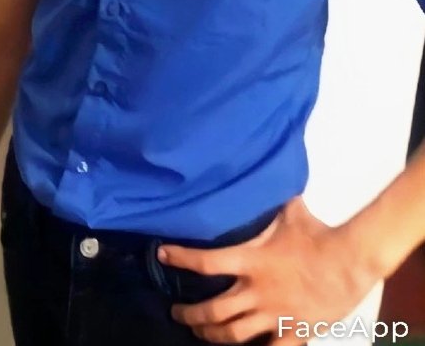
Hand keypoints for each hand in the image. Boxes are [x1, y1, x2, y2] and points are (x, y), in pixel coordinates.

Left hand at [158, 197, 376, 343]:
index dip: (181, 258)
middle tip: (176, 313)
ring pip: (232, 335)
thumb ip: (273, 205)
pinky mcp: (292, 332)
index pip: (206, 262)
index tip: (162, 254)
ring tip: (200, 333)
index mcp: (252, 261)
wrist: (349, 262)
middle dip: (189, 315)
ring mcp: (273, 315)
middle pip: (213, 311)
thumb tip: (266, 181)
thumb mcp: (291, 213)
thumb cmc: (318, 234)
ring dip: (211, 335)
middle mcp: (256, 292)